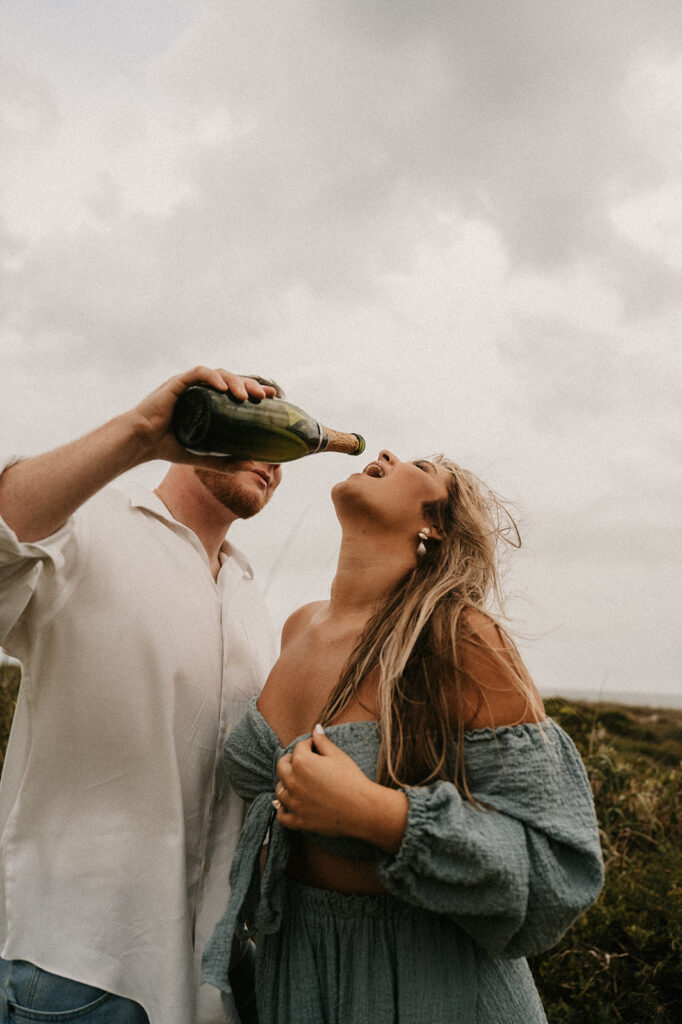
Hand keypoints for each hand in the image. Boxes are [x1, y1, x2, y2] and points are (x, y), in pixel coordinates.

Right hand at [127, 367, 275, 464]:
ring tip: (245, 396)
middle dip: (250, 385)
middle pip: (231, 380)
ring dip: (235, 381)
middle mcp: (201, 390)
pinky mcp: (177, 383)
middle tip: (264, 396)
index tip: (272, 397)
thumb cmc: (171, 446)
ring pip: (218, 374)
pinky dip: (212, 378)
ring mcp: (190, 385)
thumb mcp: (204, 457)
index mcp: (209, 401)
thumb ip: (226, 462)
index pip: (236, 390)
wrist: (142, 443)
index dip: (254, 390)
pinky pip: (198, 373)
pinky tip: (223, 387)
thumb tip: (252, 467)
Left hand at [274, 726, 407, 852]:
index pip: (299, 747)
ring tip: (299, 783)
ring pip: (280, 790)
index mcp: (301, 762)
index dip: (309, 745)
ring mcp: (294, 803)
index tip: (317, 747)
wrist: (362, 809)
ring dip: (287, 784)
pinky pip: (282, 816)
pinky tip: (291, 806)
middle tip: (305, 763)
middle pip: (282, 766)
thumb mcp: (338, 756)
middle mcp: (293, 781)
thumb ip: (323, 742)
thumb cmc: (352, 780)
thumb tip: (316, 728)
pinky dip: (284, 810)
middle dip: (292, 761)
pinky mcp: (298, 820)